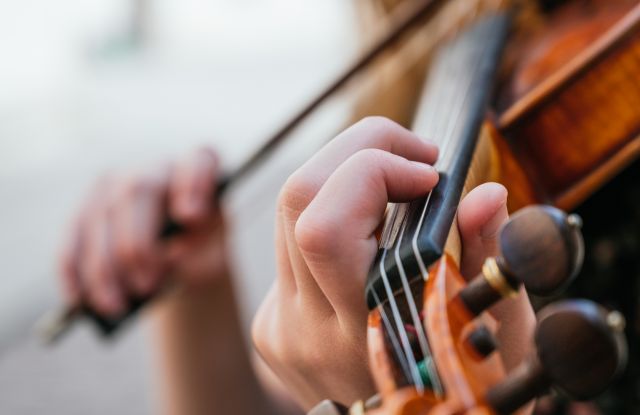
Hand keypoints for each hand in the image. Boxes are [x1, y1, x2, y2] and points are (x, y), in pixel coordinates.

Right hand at [58, 147, 226, 316]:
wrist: (181, 258)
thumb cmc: (201, 251)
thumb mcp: (213, 256)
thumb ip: (202, 256)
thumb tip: (173, 257)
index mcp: (198, 170)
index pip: (200, 160)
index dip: (194, 183)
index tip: (191, 216)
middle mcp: (157, 169)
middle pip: (139, 191)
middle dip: (137, 243)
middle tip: (146, 285)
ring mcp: (116, 184)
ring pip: (100, 218)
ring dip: (103, 268)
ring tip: (116, 306)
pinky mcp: (87, 209)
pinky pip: (72, 239)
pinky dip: (74, 272)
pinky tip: (79, 300)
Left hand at [251, 117, 534, 409]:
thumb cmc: (462, 394)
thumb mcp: (497, 335)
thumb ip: (487, 261)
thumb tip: (484, 195)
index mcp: (370, 333)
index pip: (327, 226)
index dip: (375, 170)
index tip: (431, 175)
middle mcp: (310, 329)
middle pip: (297, 197)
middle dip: (358, 147)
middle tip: (414, 157)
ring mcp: (282, 325)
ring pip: (288, 210)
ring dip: (344, 174)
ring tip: (396, 183)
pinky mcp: (271, 322)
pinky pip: (288, 243)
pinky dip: (332, 214)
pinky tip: (370, 234)